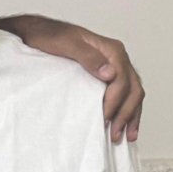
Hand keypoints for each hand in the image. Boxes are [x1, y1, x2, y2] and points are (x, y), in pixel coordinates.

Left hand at [0, 15, 143, 142]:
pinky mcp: (109, 76)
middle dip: (126, 113)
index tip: (104, 118)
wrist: (39, 34)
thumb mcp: (66, 44)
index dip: (115, 101)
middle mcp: (117, 58)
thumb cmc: (50, 38)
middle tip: (115, 134)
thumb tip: (110, 73)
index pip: (122, 80)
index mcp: (112, 50)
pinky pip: (126, 94)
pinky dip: (128, 110)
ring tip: (124, 136)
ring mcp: (115, 67)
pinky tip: (125, 125)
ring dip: (131, 116)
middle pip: (132, 89)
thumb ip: (88, 57)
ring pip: (133, 93)